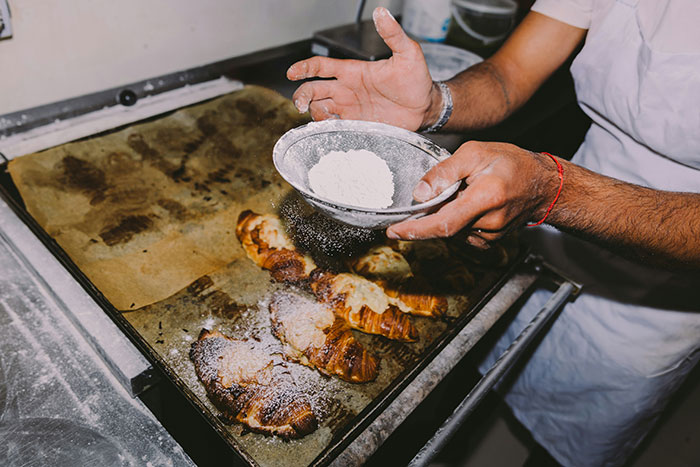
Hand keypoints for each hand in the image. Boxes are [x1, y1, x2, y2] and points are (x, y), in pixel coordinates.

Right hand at [287, 7, 435, 130]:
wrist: (425, 107)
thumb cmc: (417, 80)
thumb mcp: (408, 53)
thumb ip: (393, 34)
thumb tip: (382, 12)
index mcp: (353, 71)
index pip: (321, 66)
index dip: (304, 68)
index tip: (292, 73)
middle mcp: (347, 89)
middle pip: (313, 90)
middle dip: (301, 96)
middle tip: (300, 104)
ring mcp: (350, 108)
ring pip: (319, 109)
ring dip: (315, 113)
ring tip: (324, 118)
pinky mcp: (356, 125)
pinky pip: (334, 127)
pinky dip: (328, 128)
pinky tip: (333, 129)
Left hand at [386, 142, 560, 246]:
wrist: (543, 184)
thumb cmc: (510, 163)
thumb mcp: (475, 153)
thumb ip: (445, 172)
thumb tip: (419, 193)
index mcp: (485, 198)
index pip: (443, 223)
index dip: (415, 230)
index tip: (393, 232)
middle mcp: (489, 222)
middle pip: (444, 227)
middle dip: (431, 214)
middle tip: (438, 193)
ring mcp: (491, 235)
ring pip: (452, 231)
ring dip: (446, 215)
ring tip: (463, 193)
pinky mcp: (491, 241)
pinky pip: (462, 235)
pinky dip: (456, 222)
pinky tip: (467, 205)